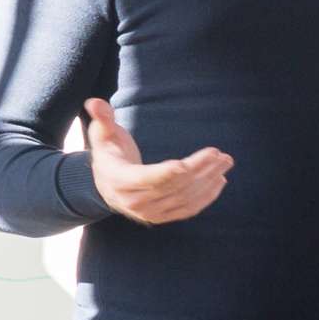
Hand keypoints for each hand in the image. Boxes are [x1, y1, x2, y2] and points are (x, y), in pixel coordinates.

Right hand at [82, 98, 230, 225]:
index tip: (187, 163)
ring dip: (207, 182)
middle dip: (198, 170)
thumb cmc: (109, 153)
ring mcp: (148, 213)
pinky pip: (186, 210)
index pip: (146, 178)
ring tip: (224, 163)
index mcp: (119, 180)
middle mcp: (134, 201)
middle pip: (172, 187)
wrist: (106, 184)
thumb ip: (102, 118)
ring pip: (183, 199)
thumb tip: (93, 102)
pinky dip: (205, 198)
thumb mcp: (103, 134)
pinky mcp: (161, 217)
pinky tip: (219, 181)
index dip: (167, 172)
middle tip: (220, 154)